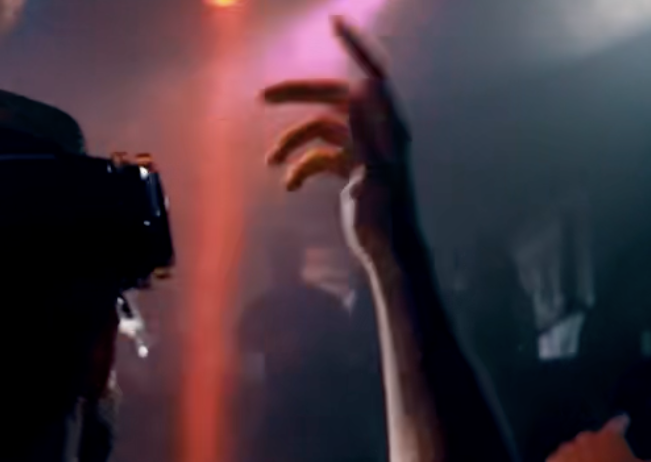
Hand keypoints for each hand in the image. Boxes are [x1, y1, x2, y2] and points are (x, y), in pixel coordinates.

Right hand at [263, 17, 411, 262]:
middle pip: (331, 99)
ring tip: (271, 163)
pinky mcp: (349, 169)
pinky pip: (318, 157)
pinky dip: (301, 169)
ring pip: (317, 131)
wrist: (386, 249)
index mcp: (388, 124)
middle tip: (263, 97)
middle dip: (297, 97)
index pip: (371, 73)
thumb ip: (368, 128)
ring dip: (291, 144)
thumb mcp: (376, 170)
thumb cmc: (386, 214)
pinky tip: (291, 187)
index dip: (353, 45)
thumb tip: (362, 86)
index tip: (333, 21)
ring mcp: (360, 149)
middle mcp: (375, 130)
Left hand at [545, 415, 650, 461]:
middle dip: (596, 447)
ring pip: (573, 450)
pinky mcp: (552, 461)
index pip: (618, 423)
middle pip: (592, 438)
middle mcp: (586, 437)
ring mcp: (567, 448)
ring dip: (577, 458)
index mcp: (609, 435)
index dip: (621, 423)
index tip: (623, 421)